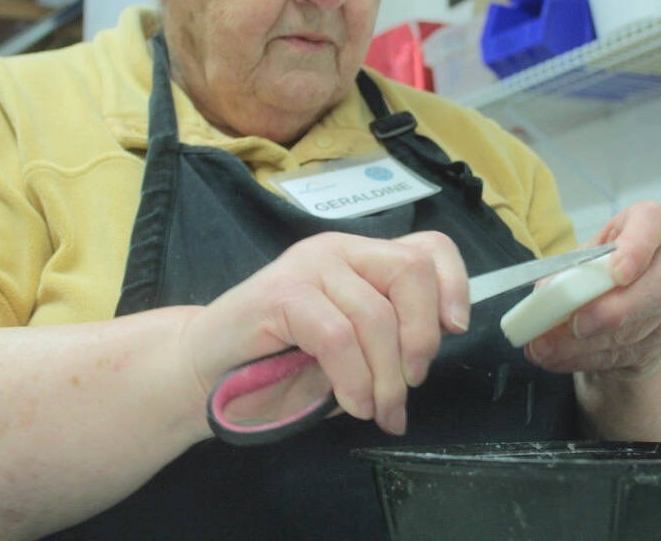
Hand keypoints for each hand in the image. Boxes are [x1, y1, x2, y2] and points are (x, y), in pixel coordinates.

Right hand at [183, 231, 469, 436]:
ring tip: (378, 412)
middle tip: (410, 384)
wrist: (206, 373)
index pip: (428, 248)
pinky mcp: (279, 294)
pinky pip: (337, 337)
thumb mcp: (352, 348)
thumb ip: (388, 336)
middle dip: (421, 338)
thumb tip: (433, 349)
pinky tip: (352, 404)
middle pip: (410, 273)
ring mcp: (308, 267)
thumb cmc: (281, 364)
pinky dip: (353, 378)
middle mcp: (339, 250)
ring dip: (385, 378)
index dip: (454, 285)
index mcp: (363, 257)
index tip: (455, 330)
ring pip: (375, 316)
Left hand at [525, 201, 660, 379]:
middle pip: (657, 289)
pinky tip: (553, 357)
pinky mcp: (654, 346)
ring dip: (583, 344)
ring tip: (544, 346)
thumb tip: (546, 293)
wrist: (629, 308)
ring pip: (633, 331)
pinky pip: (618, 356)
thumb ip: (567, 269)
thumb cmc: (604, 268)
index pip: (654, 222)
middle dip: (611, 312)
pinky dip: (579, 359)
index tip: (618, 272)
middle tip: (576, 324)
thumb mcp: (585, 256)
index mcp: (647, 228)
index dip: (638, 247)